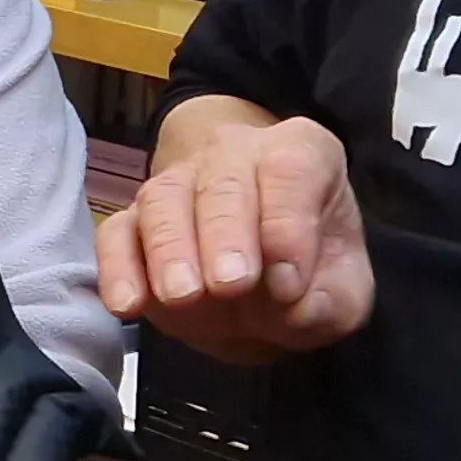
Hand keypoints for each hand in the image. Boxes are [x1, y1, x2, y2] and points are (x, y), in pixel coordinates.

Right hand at [97, 105, 372, 361]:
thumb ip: (330, 302)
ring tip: (183, 296)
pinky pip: (116, 233)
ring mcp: (177, 185)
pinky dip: (117, 267)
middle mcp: (234, 157)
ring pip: (163, 199)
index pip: (292, 169)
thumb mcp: (343, 290)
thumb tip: (288, 306)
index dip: (287, 225)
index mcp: (299, 155)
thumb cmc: (308, 266)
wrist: (261, 263)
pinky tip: (127, 304)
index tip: (288, 283)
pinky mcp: (134, 223)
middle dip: (225, 234)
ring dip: (170, 249)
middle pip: (224, 182)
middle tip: (230, 285)